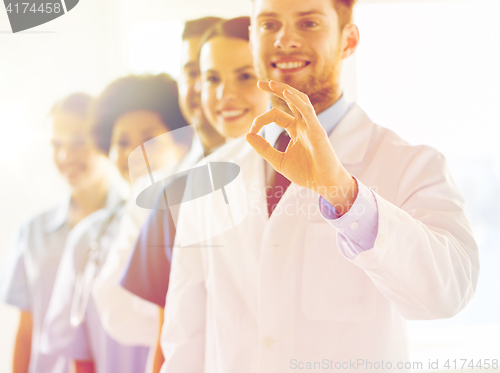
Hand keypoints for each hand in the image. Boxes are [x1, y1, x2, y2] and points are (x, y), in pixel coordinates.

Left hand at [246, 80, 357, 214]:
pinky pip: (307, 111)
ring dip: (286, 90)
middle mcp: (304, 124)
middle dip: (275, 89)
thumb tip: (247, 135)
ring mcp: (312, 126)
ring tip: (271, 83)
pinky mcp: (317, 131)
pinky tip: (286, 93)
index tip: (251, 131)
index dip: (261, 119)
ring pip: (300, 100)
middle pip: (290, 100)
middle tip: (260, 83)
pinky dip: (297, 100)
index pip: (276, 115)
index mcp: (296, 129)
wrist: (324, 184)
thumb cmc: (306, 173)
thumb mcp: (278, 161)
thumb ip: (263, 148)